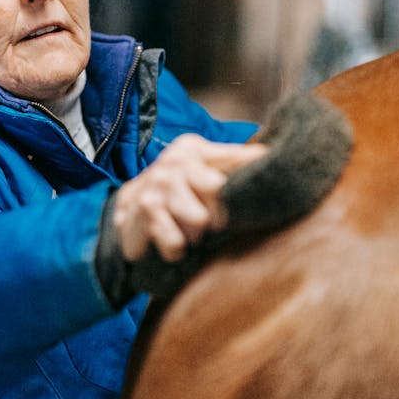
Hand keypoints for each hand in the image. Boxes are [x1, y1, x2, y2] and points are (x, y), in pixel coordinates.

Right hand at [112, 134, 265, 263]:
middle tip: (213, 223)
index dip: (246, 187)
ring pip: (200, 221)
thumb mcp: (202, 168)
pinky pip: (177, 242)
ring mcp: (159, 184)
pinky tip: (172, 242)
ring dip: (196, 235)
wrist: (129, 208)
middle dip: (220, 215)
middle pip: (220, 193)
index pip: (236, 162)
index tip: (258, 197)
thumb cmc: (177, 191)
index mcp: (193, 149)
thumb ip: (234, 161)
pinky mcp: (147, 211)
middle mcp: (176, 161)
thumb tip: (269, 154)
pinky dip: (177, 250)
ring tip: (189, 231)